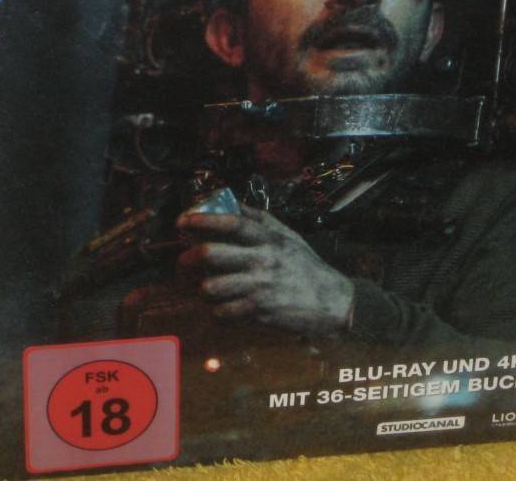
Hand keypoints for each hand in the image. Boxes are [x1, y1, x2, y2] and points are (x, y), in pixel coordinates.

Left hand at [176, 204, 354, 337]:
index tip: (182, 222)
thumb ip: (261, 220)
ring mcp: (259, 287)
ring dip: (201, 289)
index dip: (202, 220)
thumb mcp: (288, 237)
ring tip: (206, 289)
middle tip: (183, 262)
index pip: (231, 222)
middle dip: (187, 258)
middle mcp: (262, 260)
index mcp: (268, 239)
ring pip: (211, 286)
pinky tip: (221, 308)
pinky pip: (222, 312)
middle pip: (211, 254)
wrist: (332, 302)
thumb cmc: (306, 267)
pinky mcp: (259, 312)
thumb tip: (234, 204)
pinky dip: (216, 312)